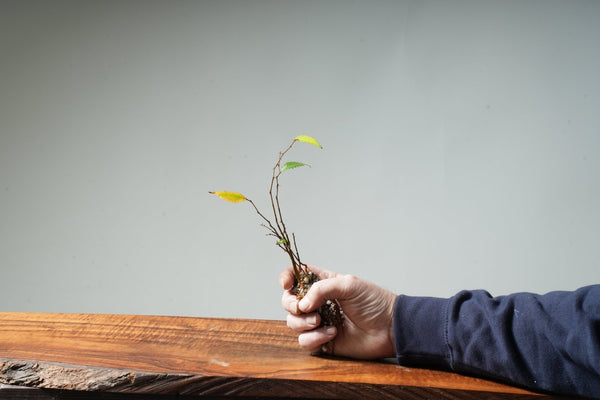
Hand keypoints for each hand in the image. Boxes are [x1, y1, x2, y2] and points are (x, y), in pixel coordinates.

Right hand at [280, 265, 396, 358]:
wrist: (389, 328)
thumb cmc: (374, 302)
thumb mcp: (349, 284)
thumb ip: (322, 289)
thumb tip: (302, 303)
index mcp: (323, 283)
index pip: (296, 276)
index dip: (286, 278)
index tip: (287, 285)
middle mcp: (318, 302)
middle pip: (289, 302)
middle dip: (291, 305)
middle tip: (305, 309)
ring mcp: (319, 322)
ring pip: (293, 323)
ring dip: (303, 323)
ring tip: (321, 322)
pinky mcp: (323, 341)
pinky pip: (305, 342)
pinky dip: (314, 338)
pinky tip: (332, 333)